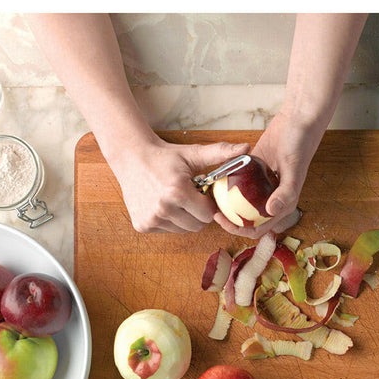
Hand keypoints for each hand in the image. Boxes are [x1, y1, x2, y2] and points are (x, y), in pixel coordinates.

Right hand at [108, 136, 249, 233]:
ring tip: (177, 199)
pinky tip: (164, 204)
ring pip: (183, 230)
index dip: (208, 204)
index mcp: (177, 192)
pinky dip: (170, 221)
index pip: (208, 214)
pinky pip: (168, 230)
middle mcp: (162, 208)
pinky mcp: (142, 225)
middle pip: (197, 225)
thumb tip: (246, 147)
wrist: (131, 157)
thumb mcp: (193, 153)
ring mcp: (151, 219)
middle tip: (190, 196)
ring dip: (185, 218)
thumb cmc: (166, 156)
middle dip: (198, 213)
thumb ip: (220, 153)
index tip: (201, 192)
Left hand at [213, 110, 324, 238]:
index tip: (223, 220)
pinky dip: (229, 184)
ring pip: (242, 203)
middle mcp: (271, 198)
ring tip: (212, 198)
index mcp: (283, 204)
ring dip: (228, 205)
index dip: (240, 230)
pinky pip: (239, 182)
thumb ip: (286, 192)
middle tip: (214, 211)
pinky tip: (217, 180)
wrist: (297, 121)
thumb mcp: (294, 169)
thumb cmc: (299, 145)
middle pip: (248, 219)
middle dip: (230, 220)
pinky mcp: (255, 171)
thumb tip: (272, 210)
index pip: (260, 228)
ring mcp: (262, 185)